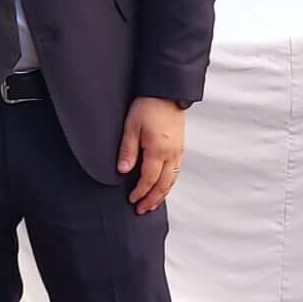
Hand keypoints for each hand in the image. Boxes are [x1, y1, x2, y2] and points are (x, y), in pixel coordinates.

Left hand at [117, 96, 185, 213]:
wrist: (166, 91)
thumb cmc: (148, 105)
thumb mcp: (131, 126)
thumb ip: (127, 150)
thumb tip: (122, 171)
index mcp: (158, 150)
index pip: (149, 179)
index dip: (140, 192)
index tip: (132, 200)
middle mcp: (171, 153)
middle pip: (163, 184)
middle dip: (152, 199)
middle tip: (142, 209)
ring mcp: (178, 151)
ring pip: (172, 179)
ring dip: (162, 194)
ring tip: (152, 203)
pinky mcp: (180, 146)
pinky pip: (176, 171)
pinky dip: (169, 183)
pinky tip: (163, 186)